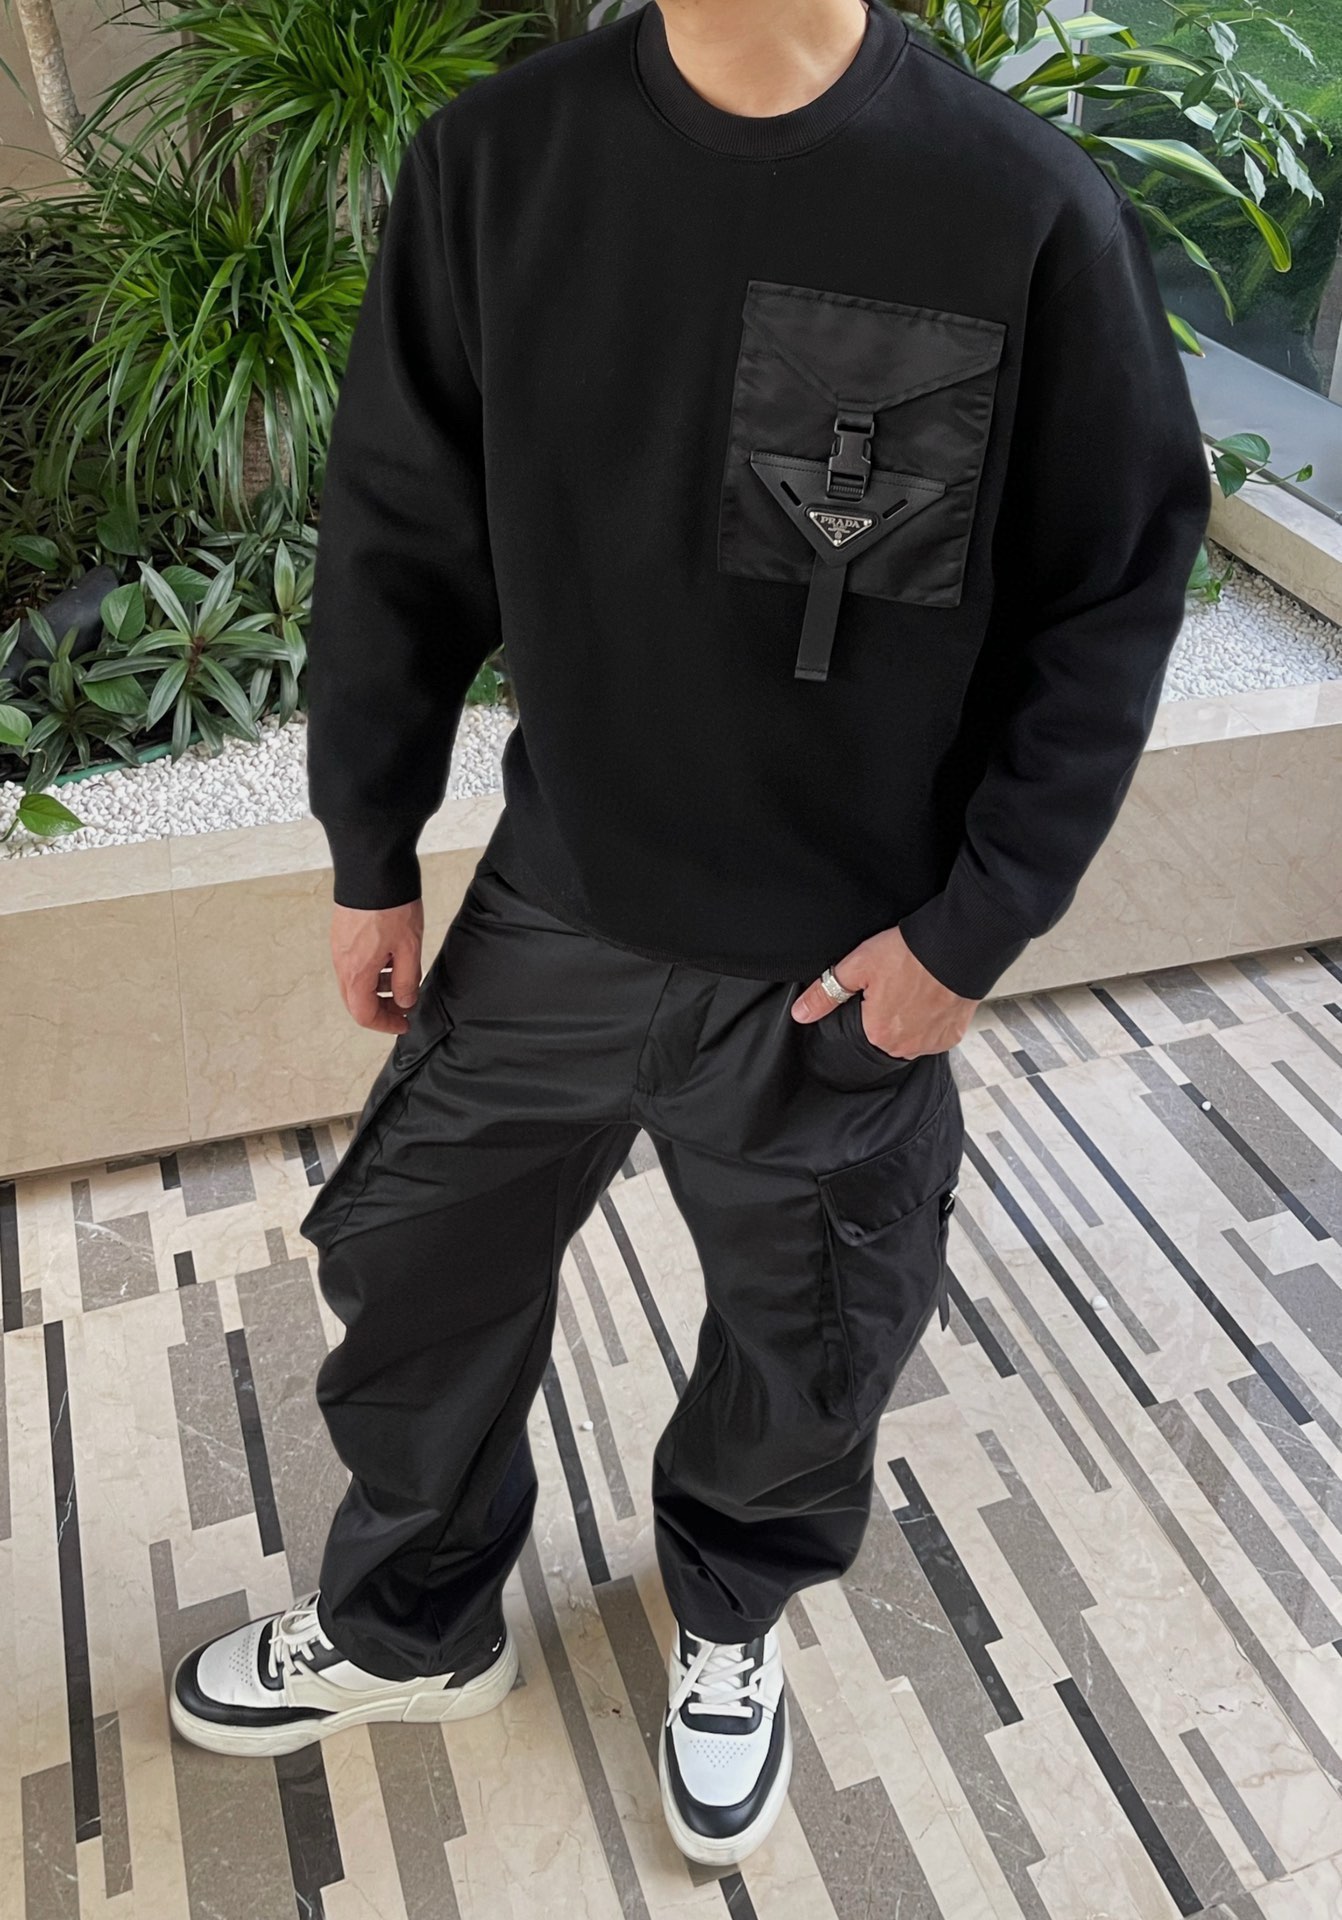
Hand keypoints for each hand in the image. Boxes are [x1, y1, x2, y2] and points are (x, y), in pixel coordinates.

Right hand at [329, 900, 424, 1034]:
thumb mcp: (410, 948)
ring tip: (402, 980)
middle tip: (403, 1008)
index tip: (403, 1023)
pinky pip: (354, 964)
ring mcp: (339, 948)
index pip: (365, 1014)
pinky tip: (391, 959)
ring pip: (355, 982)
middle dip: (381, 1009)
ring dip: (377, 989)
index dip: (386, 1024)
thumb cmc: (392, 906)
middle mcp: (342, 963)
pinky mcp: (342, 934)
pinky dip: (371, 971)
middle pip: (356, 1001)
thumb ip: (407, 981)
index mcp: (357, 972)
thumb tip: (404, 1002)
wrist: (372, 869)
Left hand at [790, 925, 978, 1056]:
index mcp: (878, 1033)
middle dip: (887, 1012)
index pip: (859, 1028)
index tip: (877, 986)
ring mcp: (932, 1043)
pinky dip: (931, 1019)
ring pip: (910, 1036)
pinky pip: (934, 1033)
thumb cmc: (911, 953)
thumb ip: (827, 993)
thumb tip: (801, 1013)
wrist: (959, 944)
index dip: (865, 1005)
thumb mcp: (858, 965)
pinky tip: (932, 996)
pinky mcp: (953, 1035)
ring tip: (915, 987)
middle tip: (897, 983)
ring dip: (909, 1018)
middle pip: (885, 1034)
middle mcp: (905, 1046)